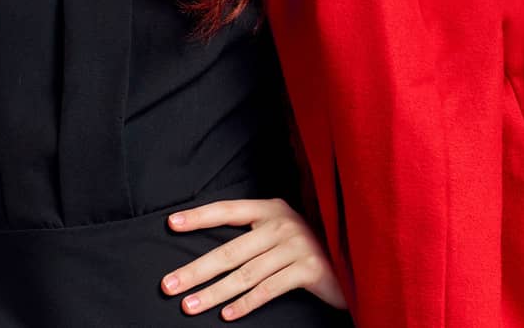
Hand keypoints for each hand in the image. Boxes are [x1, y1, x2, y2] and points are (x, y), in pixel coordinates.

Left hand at [161, 197, 347, 318]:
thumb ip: (253, 237)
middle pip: (230, 250)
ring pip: (245, 274)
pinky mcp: (309, 269)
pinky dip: (246, 304)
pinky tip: (227, 315)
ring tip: (190, 306)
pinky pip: (269, 289)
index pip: (228, 210)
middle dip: (195, 270)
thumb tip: (210, 259)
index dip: (199, 217)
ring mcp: (297, 245)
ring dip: (214, 293)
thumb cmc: (309, 250)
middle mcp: (283, 223)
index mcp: (272, 209)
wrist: (355, 261)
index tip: (171, 224)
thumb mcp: (281, 234)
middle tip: (168, 286)